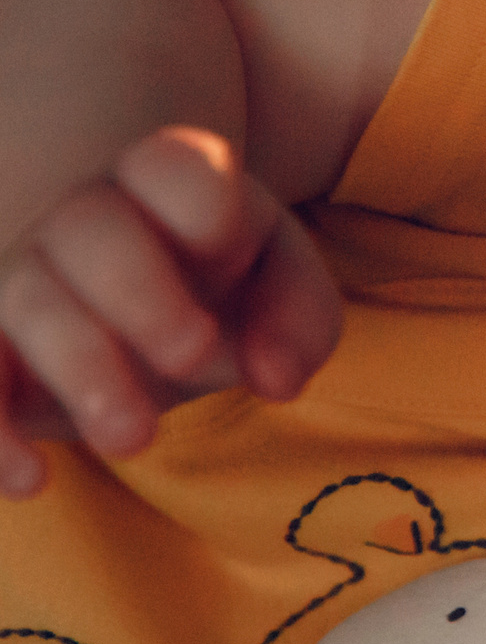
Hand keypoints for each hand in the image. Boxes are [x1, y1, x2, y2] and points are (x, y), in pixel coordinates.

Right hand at [0, 125, 343, 494]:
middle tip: (192, 359)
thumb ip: (300, 320)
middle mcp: (84, 218)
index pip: (170, 164)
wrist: (150, 334)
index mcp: (167, 185)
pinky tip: (32, 479)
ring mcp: (23, 276)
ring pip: (27, 301)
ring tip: (133, 441)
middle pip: (88, 228)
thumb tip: (277, 379)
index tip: (223, 252)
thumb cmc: (226, 298)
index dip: (195, 203)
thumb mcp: (283, 295)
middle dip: (141, 295)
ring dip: (80, 372)